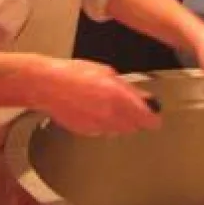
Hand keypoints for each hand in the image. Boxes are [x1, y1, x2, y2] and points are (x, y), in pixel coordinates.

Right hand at [35, 58, 161, 135]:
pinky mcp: (86, 132)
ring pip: (119, 131)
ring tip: (110, 107)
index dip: (153, 119)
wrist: (47, 86)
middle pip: (134, 127)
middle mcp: (110, 115)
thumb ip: (127, 87)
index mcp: (118, 97)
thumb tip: (141, 96)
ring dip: (121, 122)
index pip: (146, 118)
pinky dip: (105, 124)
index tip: (156, 118)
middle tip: (134, 109)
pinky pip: (103, 131)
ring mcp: (98, 126)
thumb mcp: (106, 72)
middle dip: (136, 119)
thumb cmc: (73, 74)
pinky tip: (96, 111)